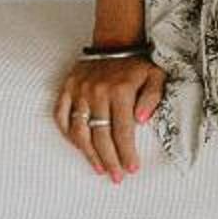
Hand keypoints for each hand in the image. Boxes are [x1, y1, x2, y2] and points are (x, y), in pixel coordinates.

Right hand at [52, 50, 165, 179]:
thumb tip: (141, 121)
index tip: (132, 169)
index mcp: (121, 91)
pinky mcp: (67, 89)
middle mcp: (97, 93)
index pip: (123, 131)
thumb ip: (152, 97)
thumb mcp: (155, 76)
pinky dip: (68, 134)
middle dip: (110, 160)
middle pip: (101, 136)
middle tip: (116, 177)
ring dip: (89, 153)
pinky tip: (79, 147)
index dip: (127, 152)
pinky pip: (61, 116)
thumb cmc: (137, 65)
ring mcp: (79, 91)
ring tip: (100, 168)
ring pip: (80, 131)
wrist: (115, 41)